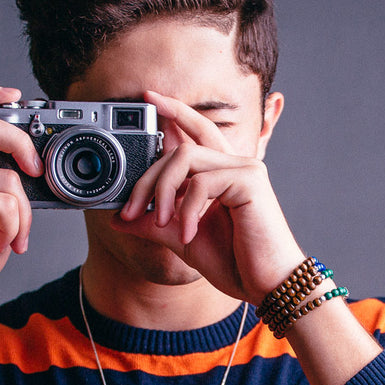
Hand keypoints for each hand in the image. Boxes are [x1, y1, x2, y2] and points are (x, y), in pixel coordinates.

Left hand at [115, 90, 303, 304]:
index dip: (174, 111)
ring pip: (187, 157)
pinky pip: (202, 182)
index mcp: (223, 175)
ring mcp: (245, 170)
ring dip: (162, 192)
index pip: (196, 132)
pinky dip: (186, 209)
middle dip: (147, 179)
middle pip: (180, 148)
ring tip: (159, 224)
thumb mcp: (182, 239)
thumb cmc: (235, 263)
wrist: (266, 286)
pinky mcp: (250, 181)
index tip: (148, 98)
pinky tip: (188, 233)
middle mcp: (236, 165)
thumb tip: (118, 218)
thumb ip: (153, 224)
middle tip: (128, 211)